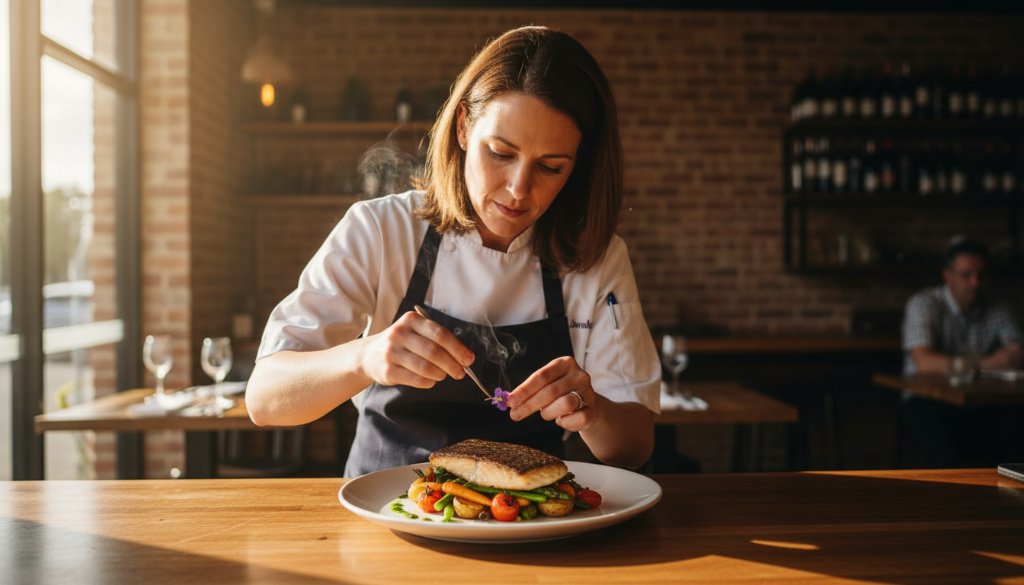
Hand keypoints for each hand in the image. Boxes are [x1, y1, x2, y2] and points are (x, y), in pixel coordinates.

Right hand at [359, 310, 473, 388]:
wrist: (369, 355)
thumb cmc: (402, 343)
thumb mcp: (416, 332)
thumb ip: (438, 340)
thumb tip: (464, 357)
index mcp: (411, 320)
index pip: (440, 334)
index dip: (458, 349)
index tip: (468, 360)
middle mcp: (399, 333)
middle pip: (434, 352)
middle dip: (452, 364)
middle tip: (460, 372)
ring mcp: (391, 352)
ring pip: (426, 367)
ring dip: (440, 374)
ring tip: (443, 375)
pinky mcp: (388, 371)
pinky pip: (416, 379)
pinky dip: (429, 382)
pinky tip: (431, 380)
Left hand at [507, 356, 596, 431]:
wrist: (588, 405)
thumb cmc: (561, 393)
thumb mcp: (547, 385)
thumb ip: (532, 390)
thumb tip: (510, 401)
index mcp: (565, 363)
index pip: (541, 376)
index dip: (524, 390)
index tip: (510, 401)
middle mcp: (579, 375)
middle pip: (550, 391)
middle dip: (529, 405)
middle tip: (514, 415)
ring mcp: (588, 391)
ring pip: (564, 404)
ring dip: (548, 413)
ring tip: (545, 414)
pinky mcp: (593, 409)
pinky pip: (575, 418)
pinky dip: (564, 422)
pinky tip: (562, 419)